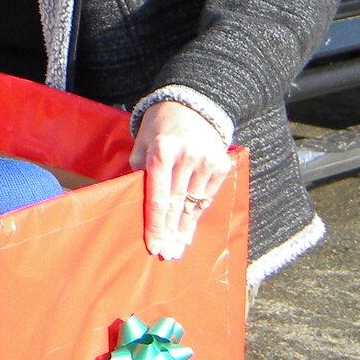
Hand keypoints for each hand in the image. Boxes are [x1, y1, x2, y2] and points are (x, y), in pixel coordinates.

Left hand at [129, 101, 230, 260]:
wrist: (191, 105)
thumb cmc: (159, 128)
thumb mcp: (142, 144)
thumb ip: (139, 172)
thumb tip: (138, 203)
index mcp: (162, 152)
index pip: (157, 197)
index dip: (155, 225)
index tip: (154, 246)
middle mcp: (186, 157)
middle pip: (176, 205)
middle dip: (170, 232)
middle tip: (167, 254)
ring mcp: (206, 161)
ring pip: (194, 204)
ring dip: (185, 228)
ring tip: (179, 247)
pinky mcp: (221, 164)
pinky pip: (208, 196)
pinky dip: (198, 213)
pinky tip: (190, 228)